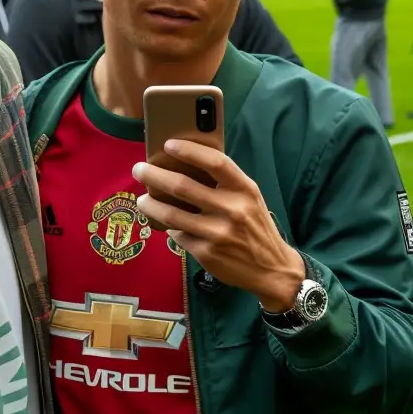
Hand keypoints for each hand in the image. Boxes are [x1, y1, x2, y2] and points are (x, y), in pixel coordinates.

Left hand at [132, 141, 307, 312]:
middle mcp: (232, 209)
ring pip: (172, 214)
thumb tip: (183, 162)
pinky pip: (178, 235)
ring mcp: (218, 233)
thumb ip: (224, 182)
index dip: (190, 151)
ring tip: (141, 200)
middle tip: (139, 170)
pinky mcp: (207, 253)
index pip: (215, 162)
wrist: (273, 268)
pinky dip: (169, 228)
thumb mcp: (249, 198)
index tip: (168, 144)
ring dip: (150, 204)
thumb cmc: (255, 225)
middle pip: (182, 186)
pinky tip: (166, 224)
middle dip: (153, 176)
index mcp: (244, 189)